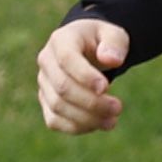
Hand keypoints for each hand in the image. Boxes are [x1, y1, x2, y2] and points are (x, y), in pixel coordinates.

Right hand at [35, 18, 130, 132]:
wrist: (87, 49)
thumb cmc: (102, 42)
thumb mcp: (114, 34)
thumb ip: (115, 44)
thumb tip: (111, 60)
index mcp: (61, 40)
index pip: (66, 59)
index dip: (85, 76)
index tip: (106, 88)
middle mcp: (46, 61)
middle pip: (62, 87)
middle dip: (91, 102)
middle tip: (117, 108)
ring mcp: (44, 83)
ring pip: (58, 107)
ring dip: (87, 118)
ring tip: (112, 120)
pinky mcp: (46, 101)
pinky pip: (54, 121)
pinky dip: (77, 127)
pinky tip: (98, 124)